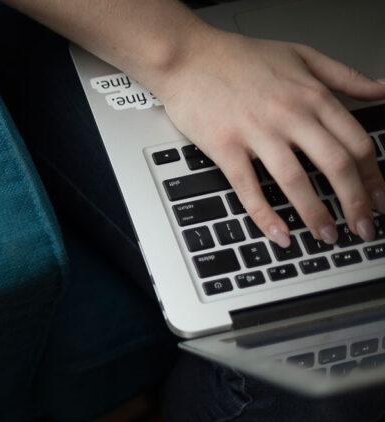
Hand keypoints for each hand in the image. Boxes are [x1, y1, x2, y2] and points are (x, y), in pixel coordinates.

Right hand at [147, 29, 384, 246]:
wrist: (188, 57)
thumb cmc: (238, 57)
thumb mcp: (302, 55)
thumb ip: (345, 75)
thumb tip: (383, 89)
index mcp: (312, 95)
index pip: (356, 142)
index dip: (373, 177)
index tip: (379, 199)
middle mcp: (289, 114)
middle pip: (335, 165)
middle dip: (355, 203)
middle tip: (362, 226)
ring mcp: (256, 133)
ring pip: (296, 181)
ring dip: (316, 215)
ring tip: (326, 235)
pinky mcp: (225, 147)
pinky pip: (249, 188)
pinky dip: (265, 215)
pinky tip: (279, 233)